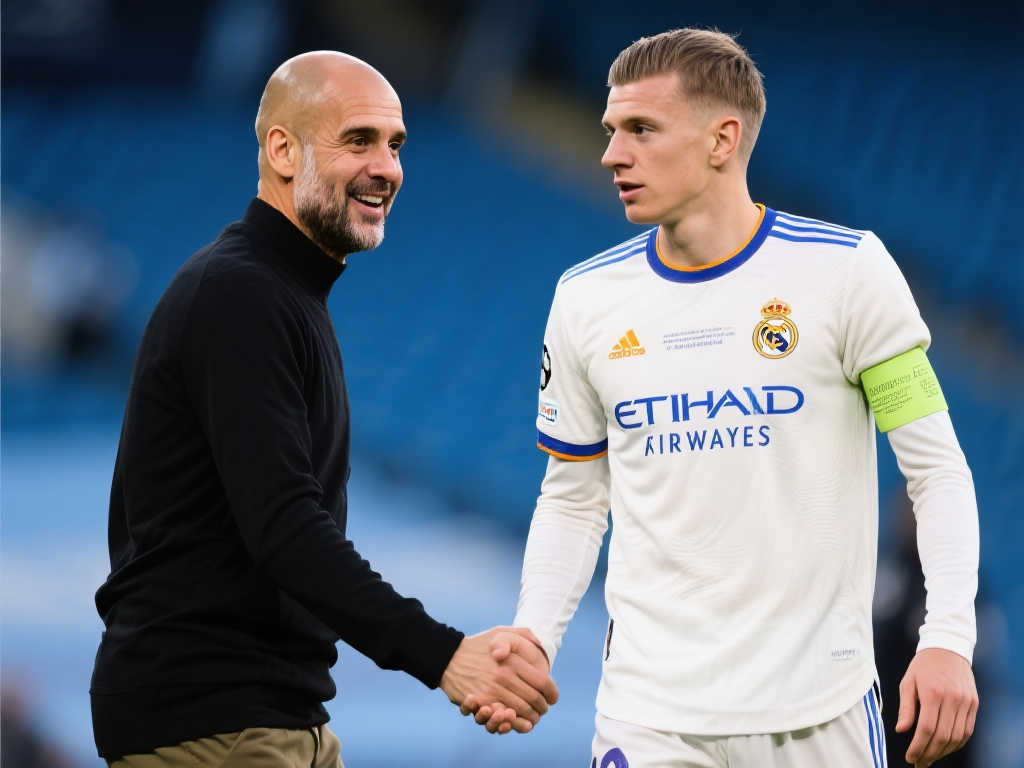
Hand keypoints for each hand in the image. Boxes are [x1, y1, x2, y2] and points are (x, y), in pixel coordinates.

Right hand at [441, 627, 557, 733]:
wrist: (449, 656)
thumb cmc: (479, 644)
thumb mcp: (500, 631)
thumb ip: (522, 634)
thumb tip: (540, 644)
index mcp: (512, 660)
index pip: (542, 682)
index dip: (552, 692)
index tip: (553, 697)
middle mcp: (503, 676)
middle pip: (534, 699)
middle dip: (542, 707)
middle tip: (544, 709)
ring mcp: (492, 691)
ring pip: (520, 711)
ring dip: (531, 717)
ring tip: (533, 717)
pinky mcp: (481, 703)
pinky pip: (502, 718)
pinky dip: (514, 723)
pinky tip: (520, 722)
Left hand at [894, 647, 977, 766]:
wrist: (947, 648)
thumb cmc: (923, 666)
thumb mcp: (908, 682)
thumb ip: (906, 708)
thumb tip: (901, 730)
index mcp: (932, 692)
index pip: (927, 729)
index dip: (918, 747)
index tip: (911, 757)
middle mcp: (952, 698)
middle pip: (943, 737)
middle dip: (930, 754)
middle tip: (920, 763)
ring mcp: (966, 702)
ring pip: (957, 737)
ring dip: (944, 752)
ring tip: (930, 757)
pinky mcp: (974, 704)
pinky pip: (968, 730)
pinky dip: (957, 743)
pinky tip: (945, 748)